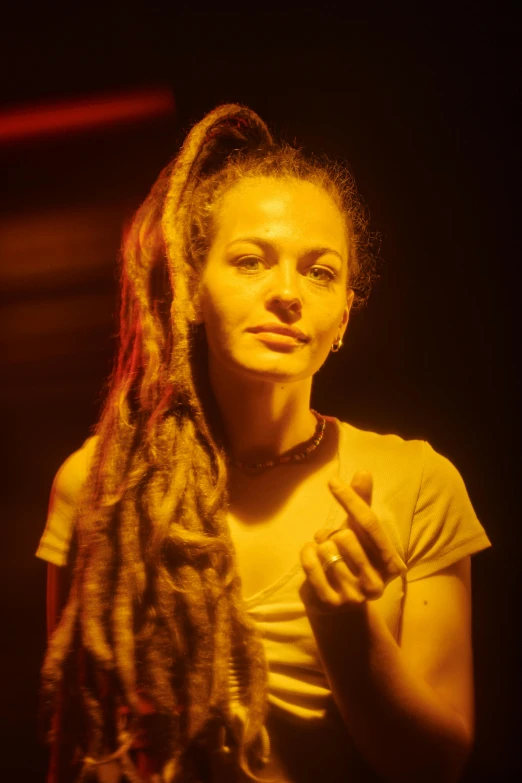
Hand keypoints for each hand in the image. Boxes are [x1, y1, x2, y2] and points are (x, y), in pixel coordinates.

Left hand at [299, 471, 405, 612]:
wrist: (339, 604)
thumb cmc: (353, 558)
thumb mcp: (361, 533)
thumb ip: (363, 504)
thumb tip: (364, 472)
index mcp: (391, 563)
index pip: (370, 524)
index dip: (350, 500)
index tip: (332, 481)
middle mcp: (377, 583)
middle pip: (345, 536)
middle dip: (334, 533)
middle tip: (334, 542)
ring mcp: (355, 596)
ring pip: (325, 549)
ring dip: (320, 544)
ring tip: (325, 553)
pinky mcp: (331, 603)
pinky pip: (310, 564)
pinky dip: (306, 553)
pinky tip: (312, 555)